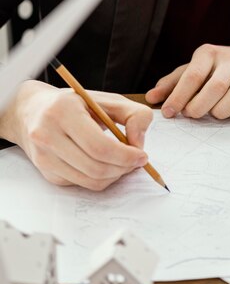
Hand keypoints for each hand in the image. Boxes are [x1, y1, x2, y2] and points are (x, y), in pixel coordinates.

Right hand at [0, 80, 152, 190]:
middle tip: (136, 161)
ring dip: (114, 176)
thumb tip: (139, 143)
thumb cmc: (76, 104)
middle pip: (95, 166)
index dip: (125, 155)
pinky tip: (104, 163)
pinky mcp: (45, 172)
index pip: (98, 146)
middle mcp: (47, 134)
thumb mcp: (107, 99)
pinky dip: (100, 178)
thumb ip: (133, 114)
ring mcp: (44, 156)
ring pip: (89, 180)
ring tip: (123, 163)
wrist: (33, 110)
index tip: (142, 155)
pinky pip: (81, 183)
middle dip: (123, 168)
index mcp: (63, 111)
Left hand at [146, 44, 229, 118]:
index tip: (169, 112)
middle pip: (216, 86)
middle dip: (200, 106)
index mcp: (209, 53)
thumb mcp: (193, 70)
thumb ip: (172, 84)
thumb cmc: (216, 70)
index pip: (192, 76)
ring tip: (214, 113)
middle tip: (192, 115)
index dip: (179, 96)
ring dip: (223, 110)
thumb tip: (151, 98)